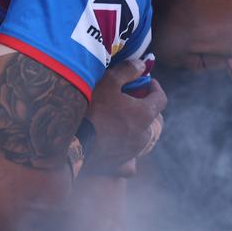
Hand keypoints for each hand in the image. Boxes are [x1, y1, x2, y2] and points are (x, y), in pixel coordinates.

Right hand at [83, 59, 166, 174]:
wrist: (70, 141)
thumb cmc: (91, 108)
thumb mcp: (108, 81)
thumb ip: (128, 70)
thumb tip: (142, 65)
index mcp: (144, 114)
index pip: (161, 99)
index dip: (155, 88)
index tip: (147, 82)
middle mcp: (143, 135)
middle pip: (151, 119)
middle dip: (143, 108)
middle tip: (128, 100)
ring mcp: (132, 152)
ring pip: (140, 139)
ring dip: (134, 129)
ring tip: (119, 121)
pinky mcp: (120, 165)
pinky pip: (129, 162)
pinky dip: (127, 155)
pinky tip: (119, 150)